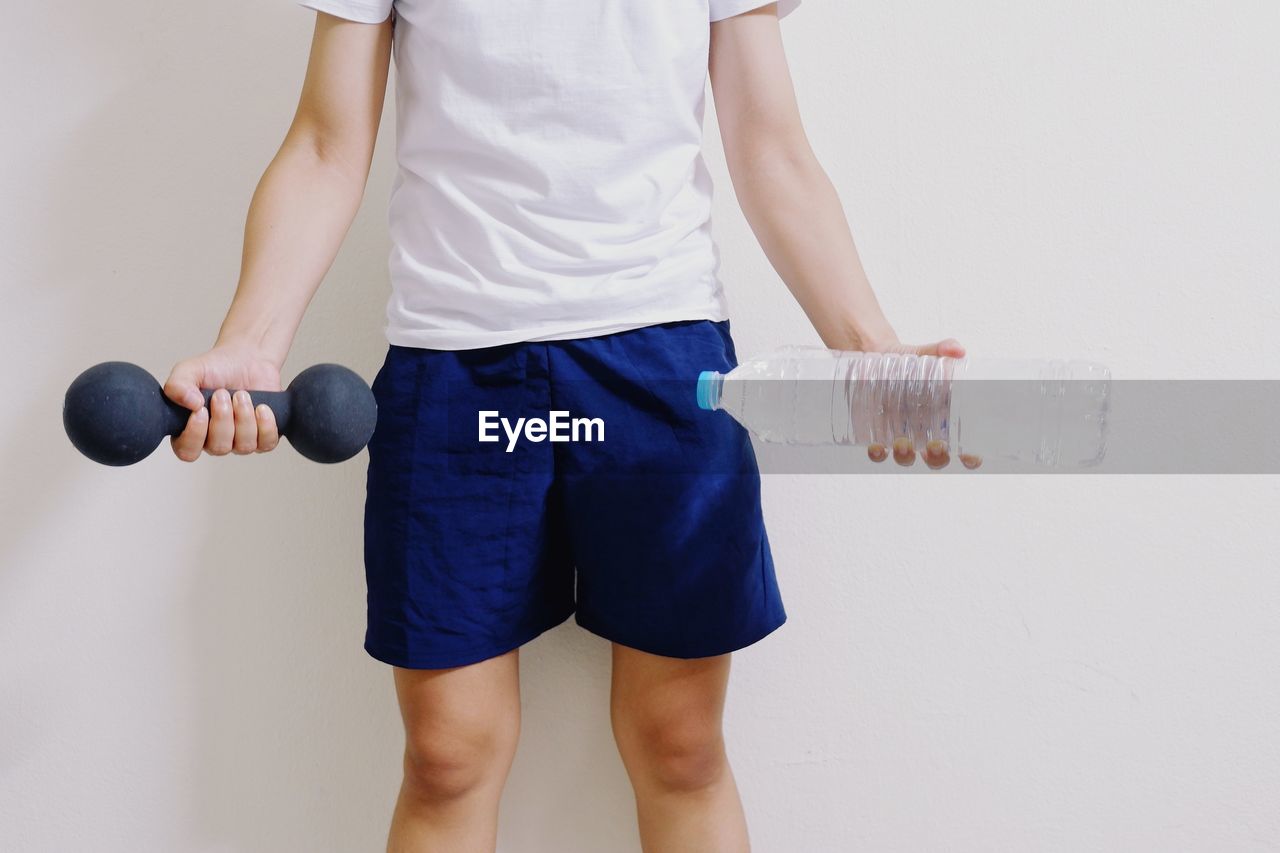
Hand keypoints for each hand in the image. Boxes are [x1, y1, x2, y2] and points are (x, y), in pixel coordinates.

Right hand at [162, 343, 283, 461]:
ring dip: (244, 418)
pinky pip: (266, 444)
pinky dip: (266, 426)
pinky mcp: (263, 436)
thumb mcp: (189, 370)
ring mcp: (239, 440)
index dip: (194, 436)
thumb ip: (177, 385)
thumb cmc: (216, 368)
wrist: (247, 359)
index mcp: (190, 429)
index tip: (201, 410)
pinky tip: (261, 407)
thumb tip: (190, 403)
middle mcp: (214, 440)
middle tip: (223, 393)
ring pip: (243, 447)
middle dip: (223, 419)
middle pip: (218, 448)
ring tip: (242, 395)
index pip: (187, 451)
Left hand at [859, 336, 982, 469]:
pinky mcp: (877, 434)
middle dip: (938, 458)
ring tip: (903, 444)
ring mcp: (901, 435)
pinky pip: (880, 453)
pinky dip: (879, 454)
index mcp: (944, 417)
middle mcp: (925, 432)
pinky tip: (877, 447)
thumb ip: (941, 351)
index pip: (964, 445)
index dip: (970, 457)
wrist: (874, 358)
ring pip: (907, 457)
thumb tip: (957, 349)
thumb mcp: (925, 354)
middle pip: (937, 458)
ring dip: (906, 456)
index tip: (970, 456)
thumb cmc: (908, 363)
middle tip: (936, 447)